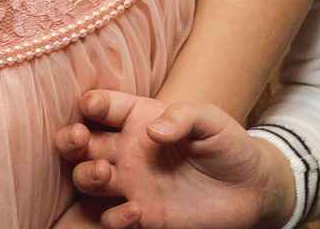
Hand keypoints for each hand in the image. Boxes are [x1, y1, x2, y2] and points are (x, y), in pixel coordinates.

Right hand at [54, 90, 295, 228]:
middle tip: (79, 139)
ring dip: (86, 175)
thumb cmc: (228, 145)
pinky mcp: (141, 215)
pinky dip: (114, 217)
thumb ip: (184, 117)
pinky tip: (135, 210)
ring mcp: (130, 183)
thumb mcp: (211, 121)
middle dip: (70, 139)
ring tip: (104, 172)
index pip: (103, 106)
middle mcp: (126, 150)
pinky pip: (111, 218)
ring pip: (86, 178)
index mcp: (138, 118)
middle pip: (80, 142)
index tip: (93, 106)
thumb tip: (153, 130)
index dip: (92, 103)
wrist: (249, 190)